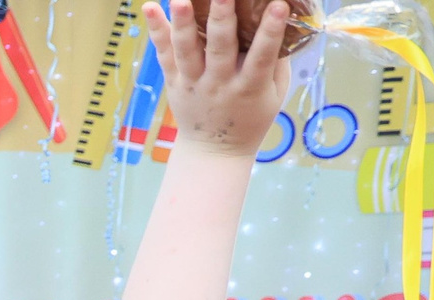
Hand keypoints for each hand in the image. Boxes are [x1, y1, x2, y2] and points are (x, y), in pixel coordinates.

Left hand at [148, 0, 292, 157]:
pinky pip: (164, 54)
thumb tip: (283, 20)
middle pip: (219, 49)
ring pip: (186, 51)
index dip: (270, 31)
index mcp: (249, 88)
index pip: (261, 56)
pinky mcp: (174, 81)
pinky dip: (156, 31)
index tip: (278, 5)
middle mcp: (218, 84)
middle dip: (221, 19)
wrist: (214, 151)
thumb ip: (276, 61)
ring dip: (182, 22)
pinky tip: (150, 8)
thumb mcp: (274, 95)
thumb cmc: (251, 117)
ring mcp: (193, 83)